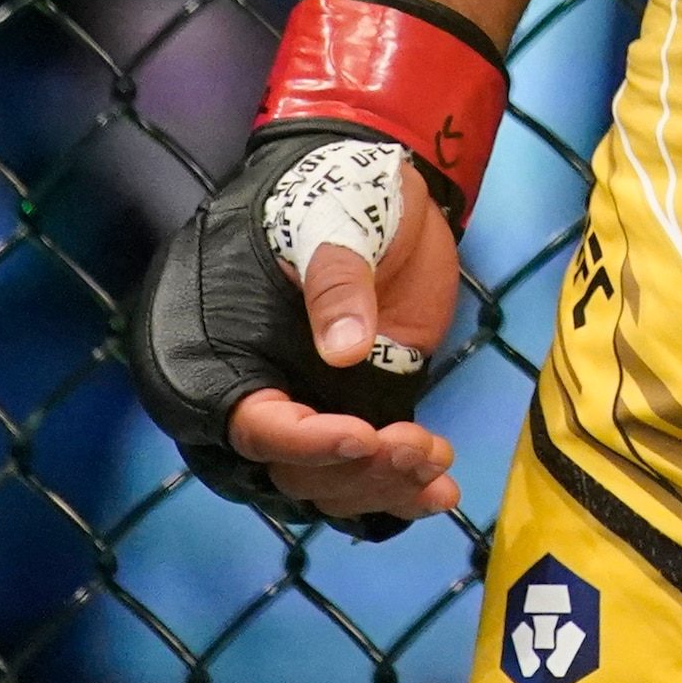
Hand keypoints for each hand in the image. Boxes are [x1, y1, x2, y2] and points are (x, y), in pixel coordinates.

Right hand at [131, 126, 472, 538]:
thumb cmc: (340, 195)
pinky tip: (441, 492)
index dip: (305, 441)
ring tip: (439, 473)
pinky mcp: (368, 406)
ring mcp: (324, 405)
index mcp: (241, 353)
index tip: (361, 436)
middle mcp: (276, 392)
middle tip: (419, 448)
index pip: (258, 424)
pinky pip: (370, 469)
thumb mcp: (337, 225)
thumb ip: (337, 282)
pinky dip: (403, 488)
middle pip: (298, 471)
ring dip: (385, 488)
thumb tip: (345, 349)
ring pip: (335, 483)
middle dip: (358, 470)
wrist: (384, 190)